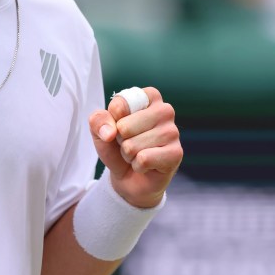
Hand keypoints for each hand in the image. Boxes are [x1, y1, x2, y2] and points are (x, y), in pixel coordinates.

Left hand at [89, 87, 182, 208]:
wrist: (129, 177)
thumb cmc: (118, 147)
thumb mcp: (101, 130)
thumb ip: (98, 121)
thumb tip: (110, 133)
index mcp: (148, 97)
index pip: (120, 105)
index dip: (112, 121)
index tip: (120, 127)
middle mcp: (165, 110)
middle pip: (125, 127)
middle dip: (121, 141)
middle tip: (130, 144)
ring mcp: (173, 131)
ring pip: (132, 145)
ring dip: (129, 155)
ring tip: (138, 154)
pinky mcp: (176, 153)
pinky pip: (143, 159)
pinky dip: (138, 166)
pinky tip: (147, 165)